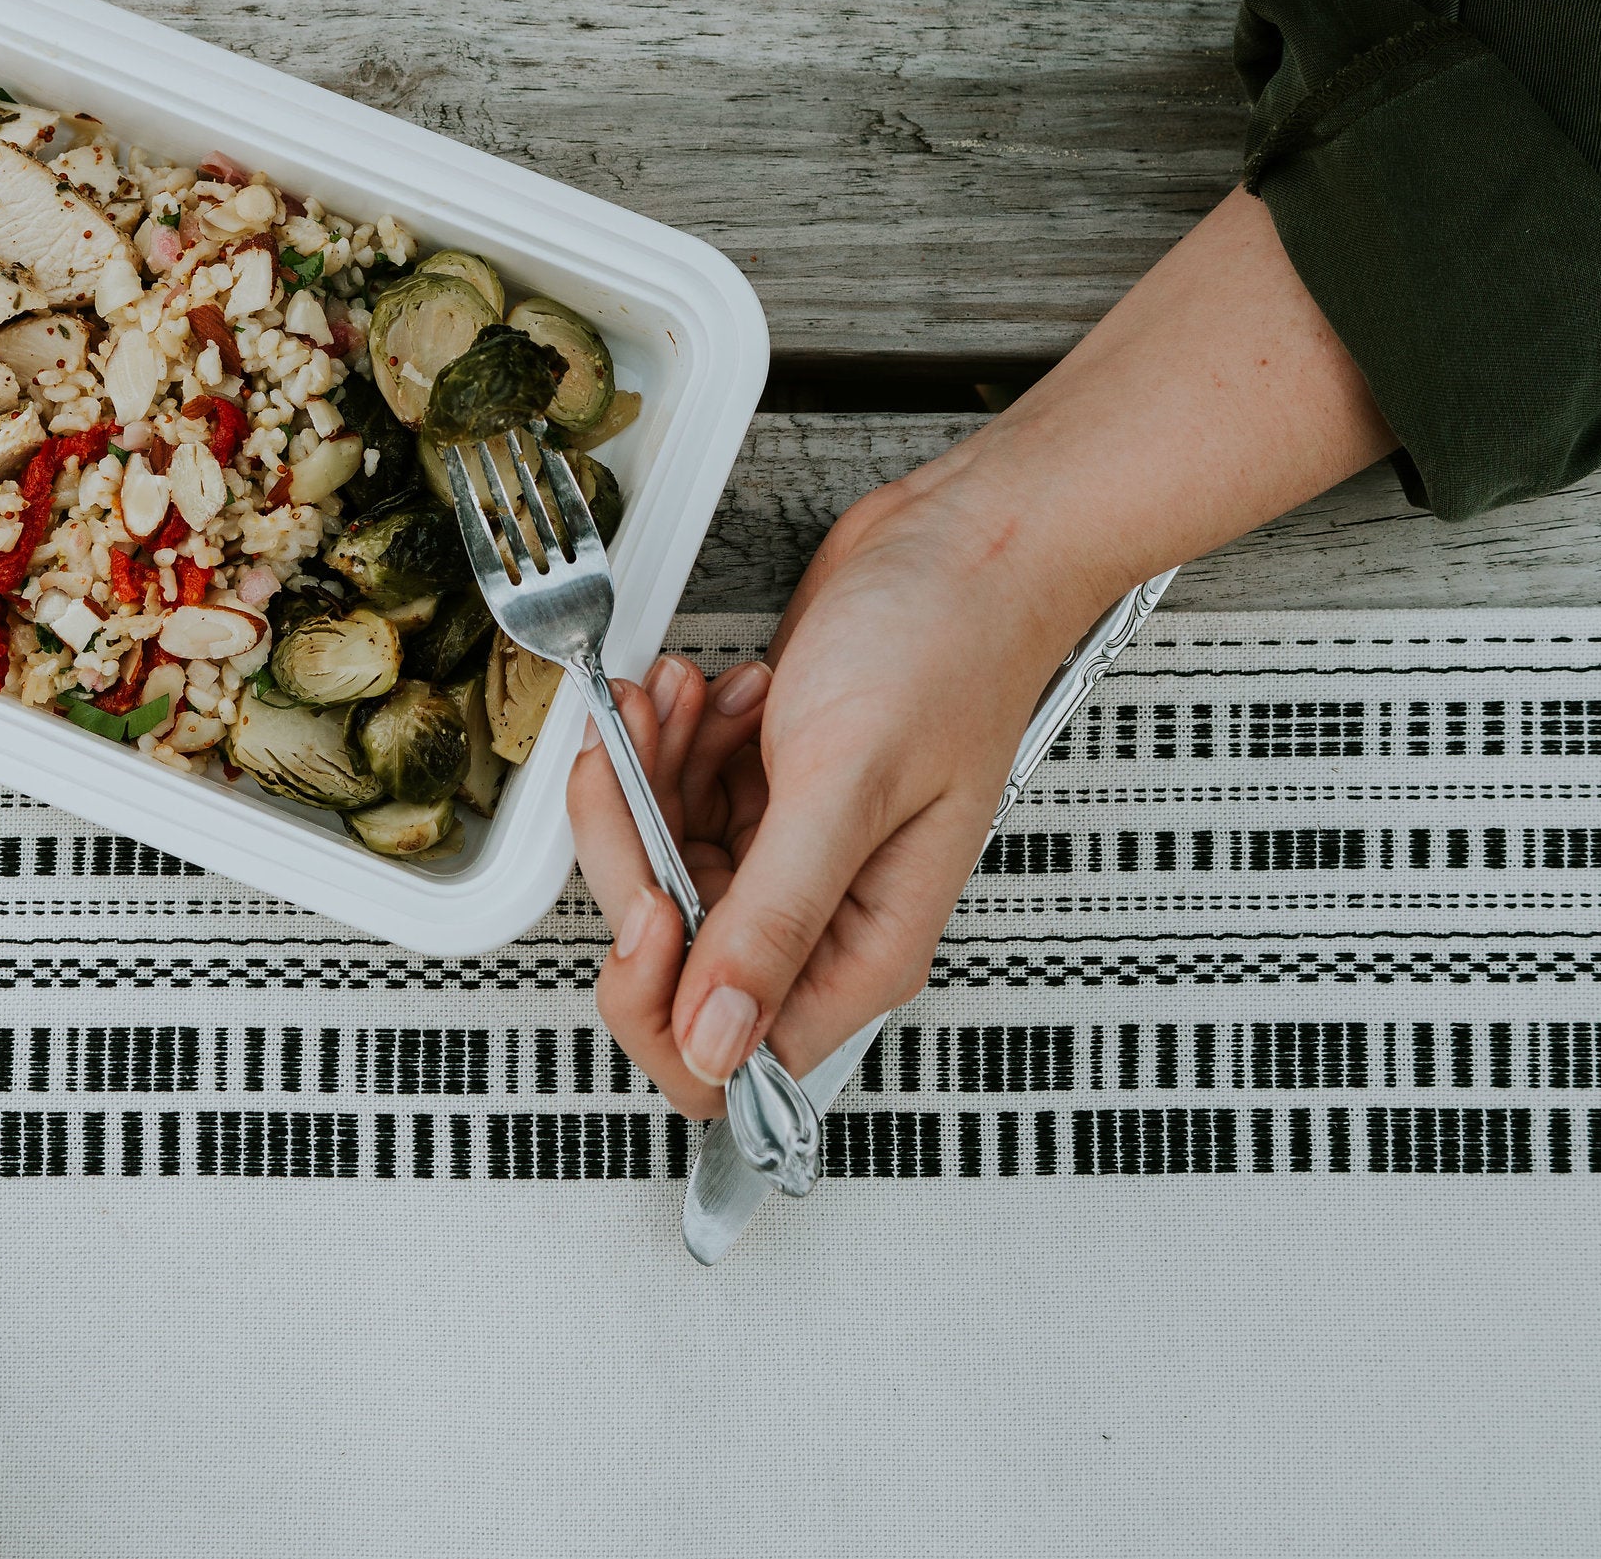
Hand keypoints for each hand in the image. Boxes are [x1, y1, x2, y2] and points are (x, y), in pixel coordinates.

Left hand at [576, 476, 1098, 1113]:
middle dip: (633, 843)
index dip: (659, 998)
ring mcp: (785, 853)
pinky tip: (714, 688)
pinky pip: (673, 796)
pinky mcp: (762, 792)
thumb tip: (712, 1046)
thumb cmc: (950, 648)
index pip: (723, 1059)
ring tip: (682, 697)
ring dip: (649, 771)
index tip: (648, 902)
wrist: (967, 541)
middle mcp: (820, 919)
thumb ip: (773, 921)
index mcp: (859, 953)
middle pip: (666, 950)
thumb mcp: (849, 784)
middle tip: (632, 753)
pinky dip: (674, 739)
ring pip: (657, 860)